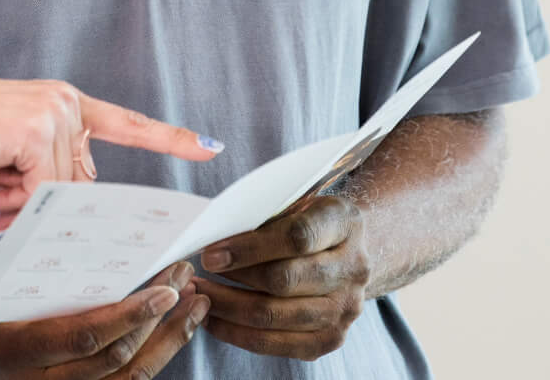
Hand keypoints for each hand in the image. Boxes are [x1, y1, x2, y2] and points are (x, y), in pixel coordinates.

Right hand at [0, 77, 219, 229]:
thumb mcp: (18, 155)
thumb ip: (52, 171)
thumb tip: (76, 206)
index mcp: (66, 103)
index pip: (126, 123)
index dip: (169, 138)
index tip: (208, 147)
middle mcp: (67, 102)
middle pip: (82, 176)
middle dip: (45, 202)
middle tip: (1, 203)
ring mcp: (56, 113)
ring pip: (64, 187)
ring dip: (25, 203)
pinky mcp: (40, 130)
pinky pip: (44, 190)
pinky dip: (18, 200)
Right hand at [0, 262, 211, 378]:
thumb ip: (45, 277)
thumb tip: (110, 245)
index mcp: (14, 349)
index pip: (85, 336)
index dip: (131, 313)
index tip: (165, 285)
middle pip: (116, 362)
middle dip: (159, 320)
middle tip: (184, 278)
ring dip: (168, 342)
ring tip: (195, 304)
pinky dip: (153, 355)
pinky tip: (173, 328)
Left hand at [196, 196, 369, 360]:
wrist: (350, 252)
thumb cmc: (311, 222)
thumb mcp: (297, 203)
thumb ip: (264, 217)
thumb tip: (213, 239)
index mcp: (345, 224)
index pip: (297, 238)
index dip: (249, 247)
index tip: (211, 254)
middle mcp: (353, 268)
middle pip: (284, 280)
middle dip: (233, 279)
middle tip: (196, 277)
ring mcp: (346, 308)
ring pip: (276, 315)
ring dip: (228, 308)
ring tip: (200, 297)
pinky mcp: (332, 338)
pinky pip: (277, 344)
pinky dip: (238, 334)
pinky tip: (214, 321)